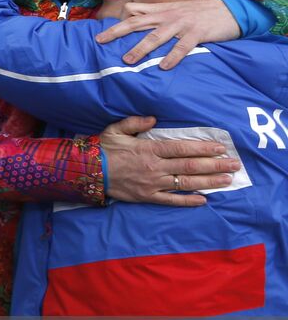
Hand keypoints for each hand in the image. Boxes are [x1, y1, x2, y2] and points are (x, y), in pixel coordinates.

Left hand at [95, 0, 239, 69]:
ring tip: (127, 61)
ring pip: (157, 36)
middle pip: (138, 23)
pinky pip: (183, 46)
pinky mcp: (198, 33)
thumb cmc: (199, 13)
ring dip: (141, 48)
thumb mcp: (174, 10)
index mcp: (162, 11)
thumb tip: (130, 14)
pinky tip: (164, 67)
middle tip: (100, 41)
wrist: (231, 11)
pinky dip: (173, 56)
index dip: (118, 23)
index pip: (134, 14)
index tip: (100, 34)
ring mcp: (182, 24)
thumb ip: (153, 13)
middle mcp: (168, 16)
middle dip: (118, 32)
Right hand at [101, 116, 237, 206]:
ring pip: (185, 183)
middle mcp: (154, 167)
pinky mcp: (146, 196)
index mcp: (149, 149)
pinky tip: (203, 199)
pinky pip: (171, 200)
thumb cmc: (102, 149)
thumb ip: (135, 122)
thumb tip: (154, 118)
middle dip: (215, 165)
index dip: (203, 148)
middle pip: (190, 166)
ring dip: (209, 182)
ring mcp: (152, 183)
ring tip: (227, 180)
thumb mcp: (115, 130)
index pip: (182, 148)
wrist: (86, 172)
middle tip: (234, 164)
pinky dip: (188, 200)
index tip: (220, 147)